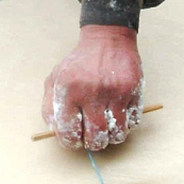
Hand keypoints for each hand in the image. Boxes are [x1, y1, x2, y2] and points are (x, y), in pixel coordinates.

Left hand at [42, 25, 143, 151]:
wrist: (107, 40)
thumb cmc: (79, 63)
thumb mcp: (55, 79)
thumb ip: (50, 106)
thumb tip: (55, 132)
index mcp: (69, 91)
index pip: (69, 132)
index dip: (72, 142)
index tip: (75, 140)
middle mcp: (92, 93)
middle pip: (95, 138)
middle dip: (93, 143)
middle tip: (92, 137)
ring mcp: (115, 92)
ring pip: (117, 135)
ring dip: (111, 137)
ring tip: (107, 128)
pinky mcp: (133, 91)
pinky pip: (132, 123)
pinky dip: (126, 125)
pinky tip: (119, 116)